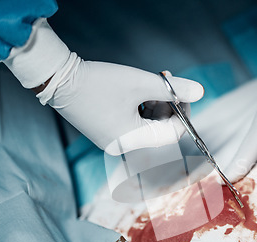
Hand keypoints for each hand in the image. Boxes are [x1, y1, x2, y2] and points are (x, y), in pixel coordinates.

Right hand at [2, 19, 202, 154]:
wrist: (57, 80)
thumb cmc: (98, 82)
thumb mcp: (141, 83)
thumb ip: (172, 88)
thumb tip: (200, 91)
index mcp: (132, 140)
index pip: (171, 134)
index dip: (183, 113)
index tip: (182, 93)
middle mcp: (122, 146)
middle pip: (159, 130)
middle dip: (167, 104)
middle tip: (165, 80)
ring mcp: (113, 140)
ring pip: (146, 125)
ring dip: (154, 104)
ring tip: (150, 82)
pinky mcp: (105, 132)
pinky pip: (132, 123)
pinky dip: (140, 108)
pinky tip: (137, 90)